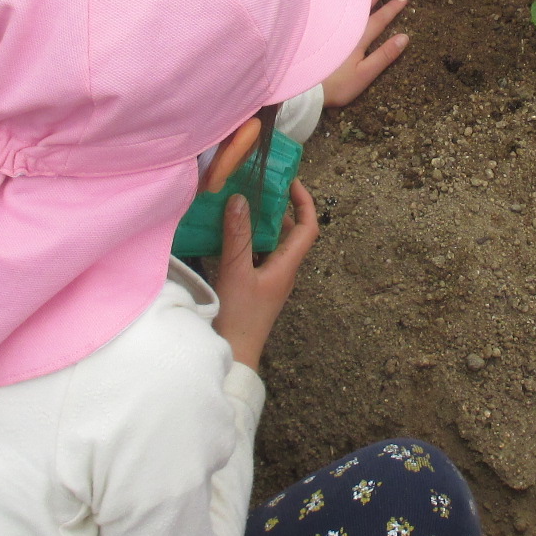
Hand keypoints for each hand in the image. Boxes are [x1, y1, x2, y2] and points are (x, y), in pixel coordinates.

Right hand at [212, 180, 318, 369]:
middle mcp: (283, 270)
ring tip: (241, 204)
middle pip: (290, 233)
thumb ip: (238, 235)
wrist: (233, 354)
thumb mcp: (235, 272)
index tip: (290, 181)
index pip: (308, 228)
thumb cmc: (238, 317)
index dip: (304, 201)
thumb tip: (241, 198)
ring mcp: (270, 280)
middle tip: (259, 187)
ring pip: (271, 244)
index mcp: (287, 265)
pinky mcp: (256, 287)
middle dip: (279, 208)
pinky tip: (227, 234)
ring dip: (261, 223)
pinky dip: (247, 240)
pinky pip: (256, 256)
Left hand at [322, 0, 409, 106]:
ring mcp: (329, 27)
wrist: (303, 88)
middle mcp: (344, 28)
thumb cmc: (336, 84)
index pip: (378, 19)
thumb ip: (384, 55)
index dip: (392, 9)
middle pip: (362, 5)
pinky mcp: (316, 30)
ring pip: (346, 3)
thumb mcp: (364, 74)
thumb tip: (404, 37)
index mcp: (358, 38)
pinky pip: (330, 7)